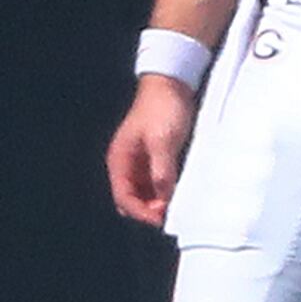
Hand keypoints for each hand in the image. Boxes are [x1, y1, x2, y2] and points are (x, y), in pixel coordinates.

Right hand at [107, 78, 197, 225]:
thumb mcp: (163, 140)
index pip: (123, 197)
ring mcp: (141, 161)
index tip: (161, 219)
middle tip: (170, 215)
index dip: (140, 212)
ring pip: (145, 193)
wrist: (173, 83)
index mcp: (120, 159)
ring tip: (177, 207)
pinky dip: (166, 191)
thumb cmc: (163, 107)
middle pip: (132, 199)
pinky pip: (157, 182)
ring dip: (158, 202)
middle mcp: (127, 164)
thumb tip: (163, 197)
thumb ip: (161, 169)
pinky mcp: (155, 157)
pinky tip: (180, 193)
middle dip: (148, 210)